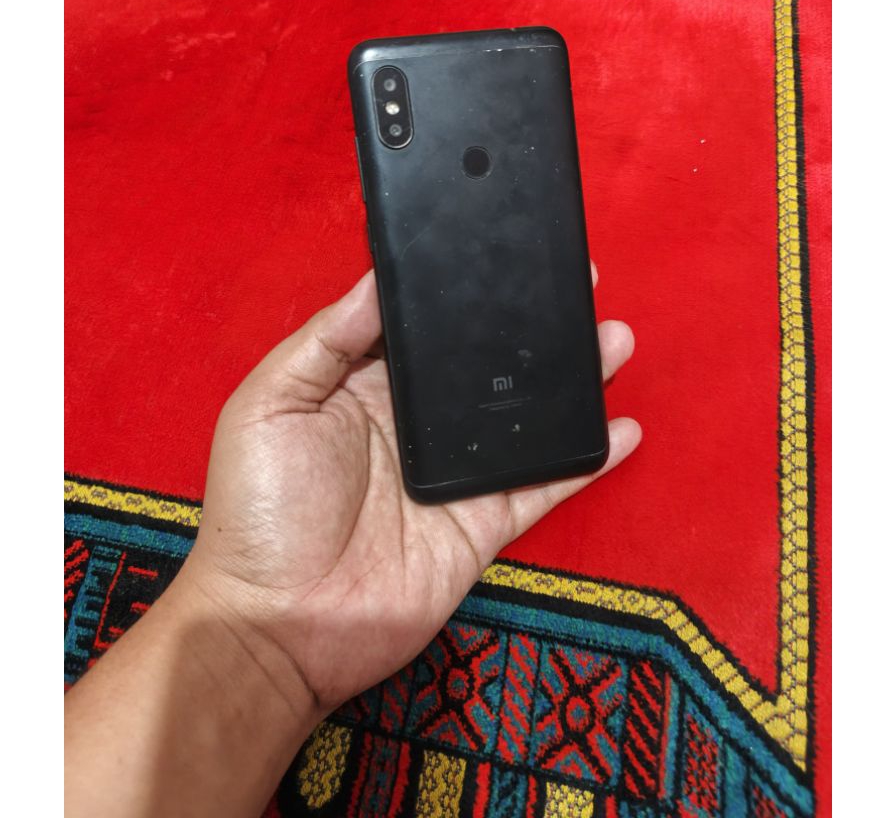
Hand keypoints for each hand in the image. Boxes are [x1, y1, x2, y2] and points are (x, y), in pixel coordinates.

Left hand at [183, 266, 640, 716]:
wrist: (279, 624)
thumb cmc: (260, 510)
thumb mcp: (270, 405)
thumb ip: (325, 340)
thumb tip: (378, 279)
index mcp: (366, 386)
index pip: (427, 331)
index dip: (465, 294)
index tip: (507, 256)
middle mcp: (417, 425)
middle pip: (486, 367)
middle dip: (532, 328)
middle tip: (578, 287)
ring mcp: (455, 476)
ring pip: (524, 418)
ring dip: (571, 381)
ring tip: (612, 339)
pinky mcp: (482, 524)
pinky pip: (542, 485)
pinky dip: (584, 461)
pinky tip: (620, 429)